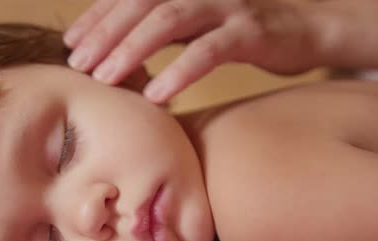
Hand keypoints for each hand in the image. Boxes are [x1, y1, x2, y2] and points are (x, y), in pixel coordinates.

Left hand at [63, 0, 319, 102]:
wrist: (306, 29)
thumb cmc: (241, 31)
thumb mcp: (197, 25)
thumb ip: (163, 29)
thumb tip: (118, 50)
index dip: (98, 17)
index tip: (71, 43)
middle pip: (142, 4)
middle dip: (106, 33)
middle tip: (78, 62)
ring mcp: (226, 6)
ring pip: (169, 20)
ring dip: (132, 50)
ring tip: (104, 77)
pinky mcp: (249, 31)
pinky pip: (208, 51)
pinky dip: (179, 72)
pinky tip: (155, 94)